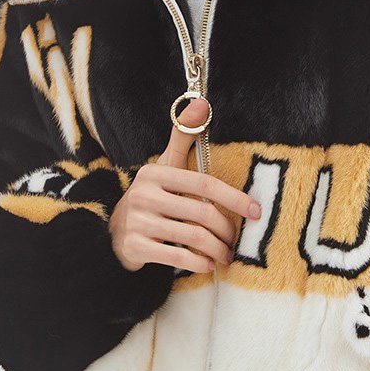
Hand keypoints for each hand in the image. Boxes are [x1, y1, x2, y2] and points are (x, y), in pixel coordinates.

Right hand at [108, 97, 261, 273]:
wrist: (113, 234)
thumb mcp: (164, 168)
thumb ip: (182, 140)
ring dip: (217, 250)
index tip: (256, 211)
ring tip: (225, 256)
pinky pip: (176, 257)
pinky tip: (208, 265)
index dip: (234, 198)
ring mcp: (137, 221)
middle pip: (202, 213)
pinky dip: (198, 263)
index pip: (204, 184)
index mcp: (155, 173)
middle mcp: (144, 194)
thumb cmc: (151, 198)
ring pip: (193, 237)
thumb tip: (198, 104)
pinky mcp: (134, 246)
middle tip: (236, 241)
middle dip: (226, 230)